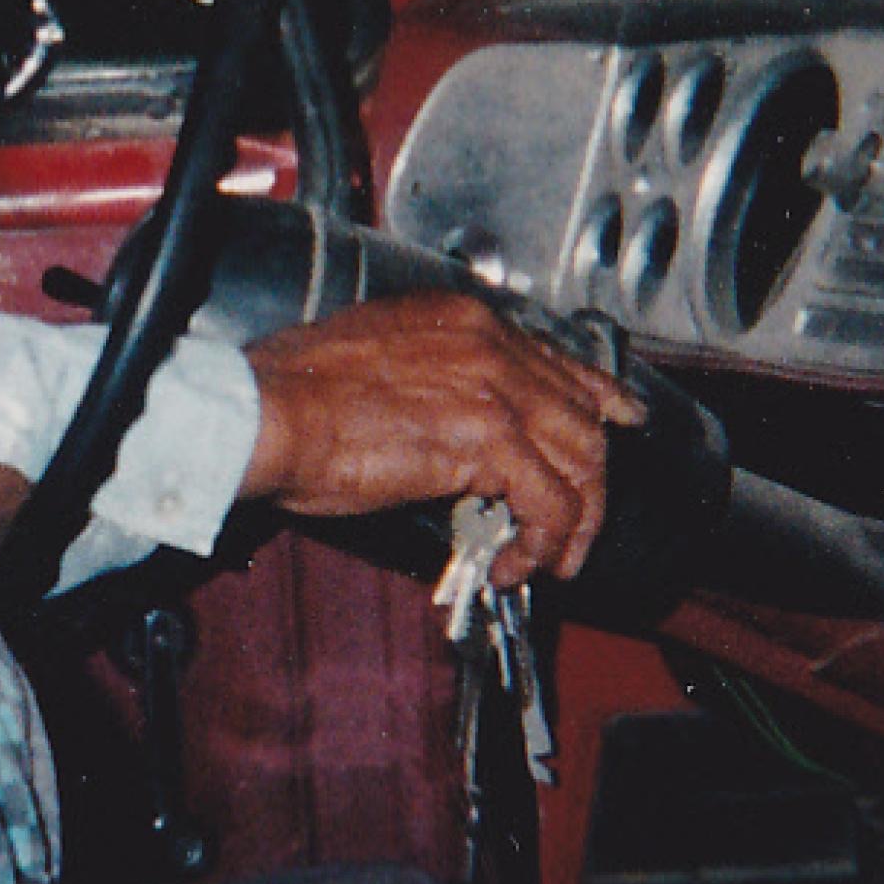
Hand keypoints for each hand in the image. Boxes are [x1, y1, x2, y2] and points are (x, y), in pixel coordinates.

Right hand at [240, 295, 643, 584]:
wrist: (266, 411)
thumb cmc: (291, 392)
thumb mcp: (370, 358)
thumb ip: (428, 377)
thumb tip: (451, 428)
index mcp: (458, 318)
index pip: (556, 360)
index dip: (596, 402)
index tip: (617, 424)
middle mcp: (488, 342)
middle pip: (581, 417)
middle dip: (589, 483)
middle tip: (575, 530)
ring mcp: (496, 388)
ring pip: (582, 462)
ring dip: (574, 524)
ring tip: (548, 560)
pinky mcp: (491, 440)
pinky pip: (551, 505)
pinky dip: (543, 544)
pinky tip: (512, 565)